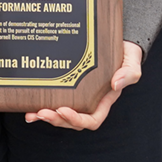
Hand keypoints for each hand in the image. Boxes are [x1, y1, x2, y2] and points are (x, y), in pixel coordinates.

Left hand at [27, 42, 142, 130]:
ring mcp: (77, 94)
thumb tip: (115, 84)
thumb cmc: (126, 53)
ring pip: (60, 113)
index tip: (63, 110)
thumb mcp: (132, 62)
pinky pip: (53, 98)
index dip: (76, 119)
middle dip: (56, 119)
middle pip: (72, 121)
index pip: (92, 120)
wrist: (116, 40)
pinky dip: (41, 103)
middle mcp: (89, 101)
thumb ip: (128, 73)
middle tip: (41, 112)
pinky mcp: (66, 84)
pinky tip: (29, 104)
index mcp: (104, 100)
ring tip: (31, 114)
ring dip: (45, 116)